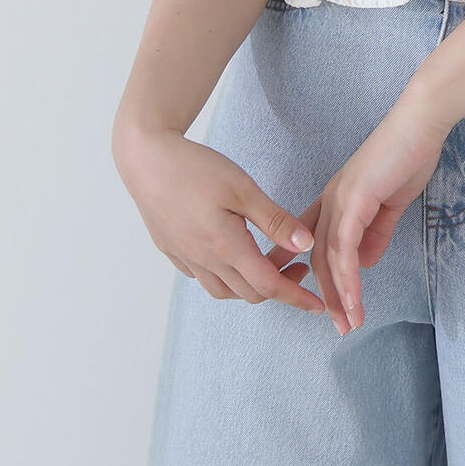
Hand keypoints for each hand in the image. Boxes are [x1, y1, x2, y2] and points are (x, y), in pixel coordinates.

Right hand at [115, 127, 324, 312]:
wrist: (146, 160)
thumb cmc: (196, 169)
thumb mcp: (243, 189)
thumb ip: (274, 220)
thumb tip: (305, 245)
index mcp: (225, 247)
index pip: (268, 285)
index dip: (296, 296)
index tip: (318, 304)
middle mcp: (204, 260)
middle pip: (248, 293)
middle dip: (279, 288)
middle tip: (299, 266)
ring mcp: (184, 258)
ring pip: (224, 290)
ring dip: (251, 285)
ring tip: (270, 262)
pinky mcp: (172, 250)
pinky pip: (203, 277)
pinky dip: (225, 277)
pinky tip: (234, 256)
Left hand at [279, 108, 447, 336]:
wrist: (420, 124)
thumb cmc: (409, 155)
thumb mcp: (392, 202)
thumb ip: (378, 231)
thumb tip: (368, 262)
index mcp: (336, 200)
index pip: (315, 243)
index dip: (312, 274)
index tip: (315, 302)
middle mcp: (329, 201)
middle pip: (317, 258)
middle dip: (327, 296)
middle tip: (339, 325)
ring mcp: (339, 201)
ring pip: (329, 259)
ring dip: (339, 295)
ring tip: (349, 323)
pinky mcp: (354, 201)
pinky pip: (345, 249)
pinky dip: (349, 279)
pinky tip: (354, 300)